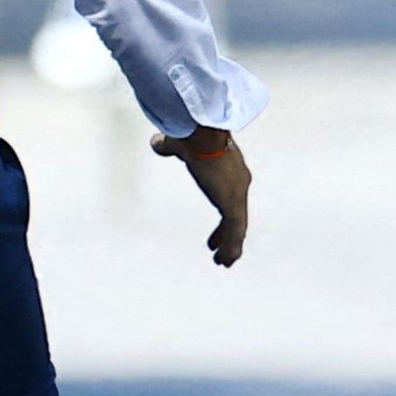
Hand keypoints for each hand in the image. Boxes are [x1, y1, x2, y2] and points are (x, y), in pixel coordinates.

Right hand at [157, 130, 251, 265]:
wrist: (201, 134)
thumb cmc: (191, 133)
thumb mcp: (179, 143)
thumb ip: (169, 146)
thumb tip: (156, 142)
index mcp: (229, 170)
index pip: (229, 197)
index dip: (224, 215)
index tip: (218, 228)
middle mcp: (238, 183)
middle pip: (236, 214)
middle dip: (227, 233)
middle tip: (219, 248)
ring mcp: (237, 194)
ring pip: (238, 227)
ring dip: (231, 245)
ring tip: (224, 262)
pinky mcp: (233, 203)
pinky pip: (236, 230)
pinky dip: (232, 246)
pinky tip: (227, 260)